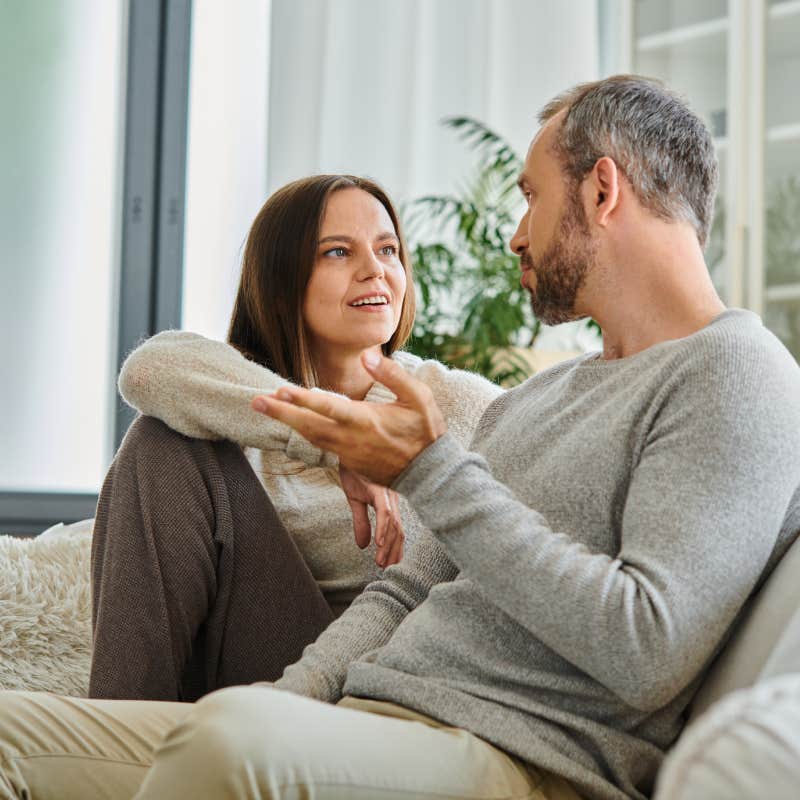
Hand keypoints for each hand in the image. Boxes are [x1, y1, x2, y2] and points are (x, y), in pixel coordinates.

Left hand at [251, 352, 446, 484]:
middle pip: (308, 426)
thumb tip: (367, 356)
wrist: (430, 473)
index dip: (303, 399)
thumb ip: (393, 375)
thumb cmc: (425, 431)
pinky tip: (291, 423)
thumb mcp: (418, 398)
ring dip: (287, 423)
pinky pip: (320, 445)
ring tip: (266, 408)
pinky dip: (302, 433)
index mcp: (367, 420)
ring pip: (310, 437)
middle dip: (280, 414)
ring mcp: (348, 453)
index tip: (281, 390)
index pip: (328, 407)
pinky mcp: (348, 462)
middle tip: (255, 401)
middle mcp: (351, 438)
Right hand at [339, 466, 403, 567]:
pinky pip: (384, 511)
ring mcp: (387, 493)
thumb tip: (362, 545)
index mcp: (389, 502)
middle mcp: (392, 499)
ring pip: (393, 525)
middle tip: (387, 569)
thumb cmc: (353, 472)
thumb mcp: (355, 501)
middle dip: (394, 552)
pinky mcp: (378, 489)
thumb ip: (361, 523)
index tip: (390, 565)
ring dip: (388, 545)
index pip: (397, 530)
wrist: (346, 451)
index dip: (396, 549)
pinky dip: (383, 528)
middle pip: (399, 531)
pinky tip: (379, 542)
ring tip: (381, 562)